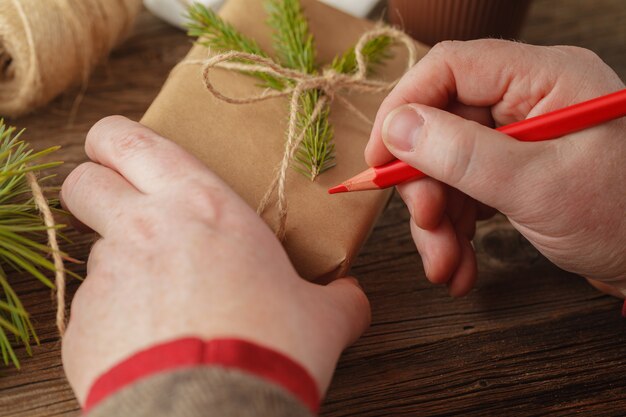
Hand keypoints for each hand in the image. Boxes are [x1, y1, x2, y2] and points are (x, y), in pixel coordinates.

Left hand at [61, 116, 369, 403]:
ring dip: (123, 267)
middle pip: (83, 181)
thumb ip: (339, 298)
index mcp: (200, 206)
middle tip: (127, 211)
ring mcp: (105, 278)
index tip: (119, 152)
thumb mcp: (322, 317)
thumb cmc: (270, 347)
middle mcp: (141, 229)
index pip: (128, 139)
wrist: (212, 411)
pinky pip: (92, 312)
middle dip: (95, 188)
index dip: (114, 139)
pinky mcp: (82, 329)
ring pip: (95, 252)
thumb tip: (352, 298)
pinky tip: (150, 348)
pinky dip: (116, 321)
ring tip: (164, 306)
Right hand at [365, 39, 625, 296]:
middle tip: (426, 226)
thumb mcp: (537, 187)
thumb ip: (462, 153)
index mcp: (543, 78)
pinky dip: (456, 231)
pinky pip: (465, 191)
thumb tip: (397, 128)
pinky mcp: (514, 173)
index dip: (404, 108)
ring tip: (446, 266)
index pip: (450, 68)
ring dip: (437, 220)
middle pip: (442, 125)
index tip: (379, 158)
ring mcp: (519, 140)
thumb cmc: (625, 219)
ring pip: (447, 166)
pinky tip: (460, 266)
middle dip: (425, 185)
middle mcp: (527, 101)